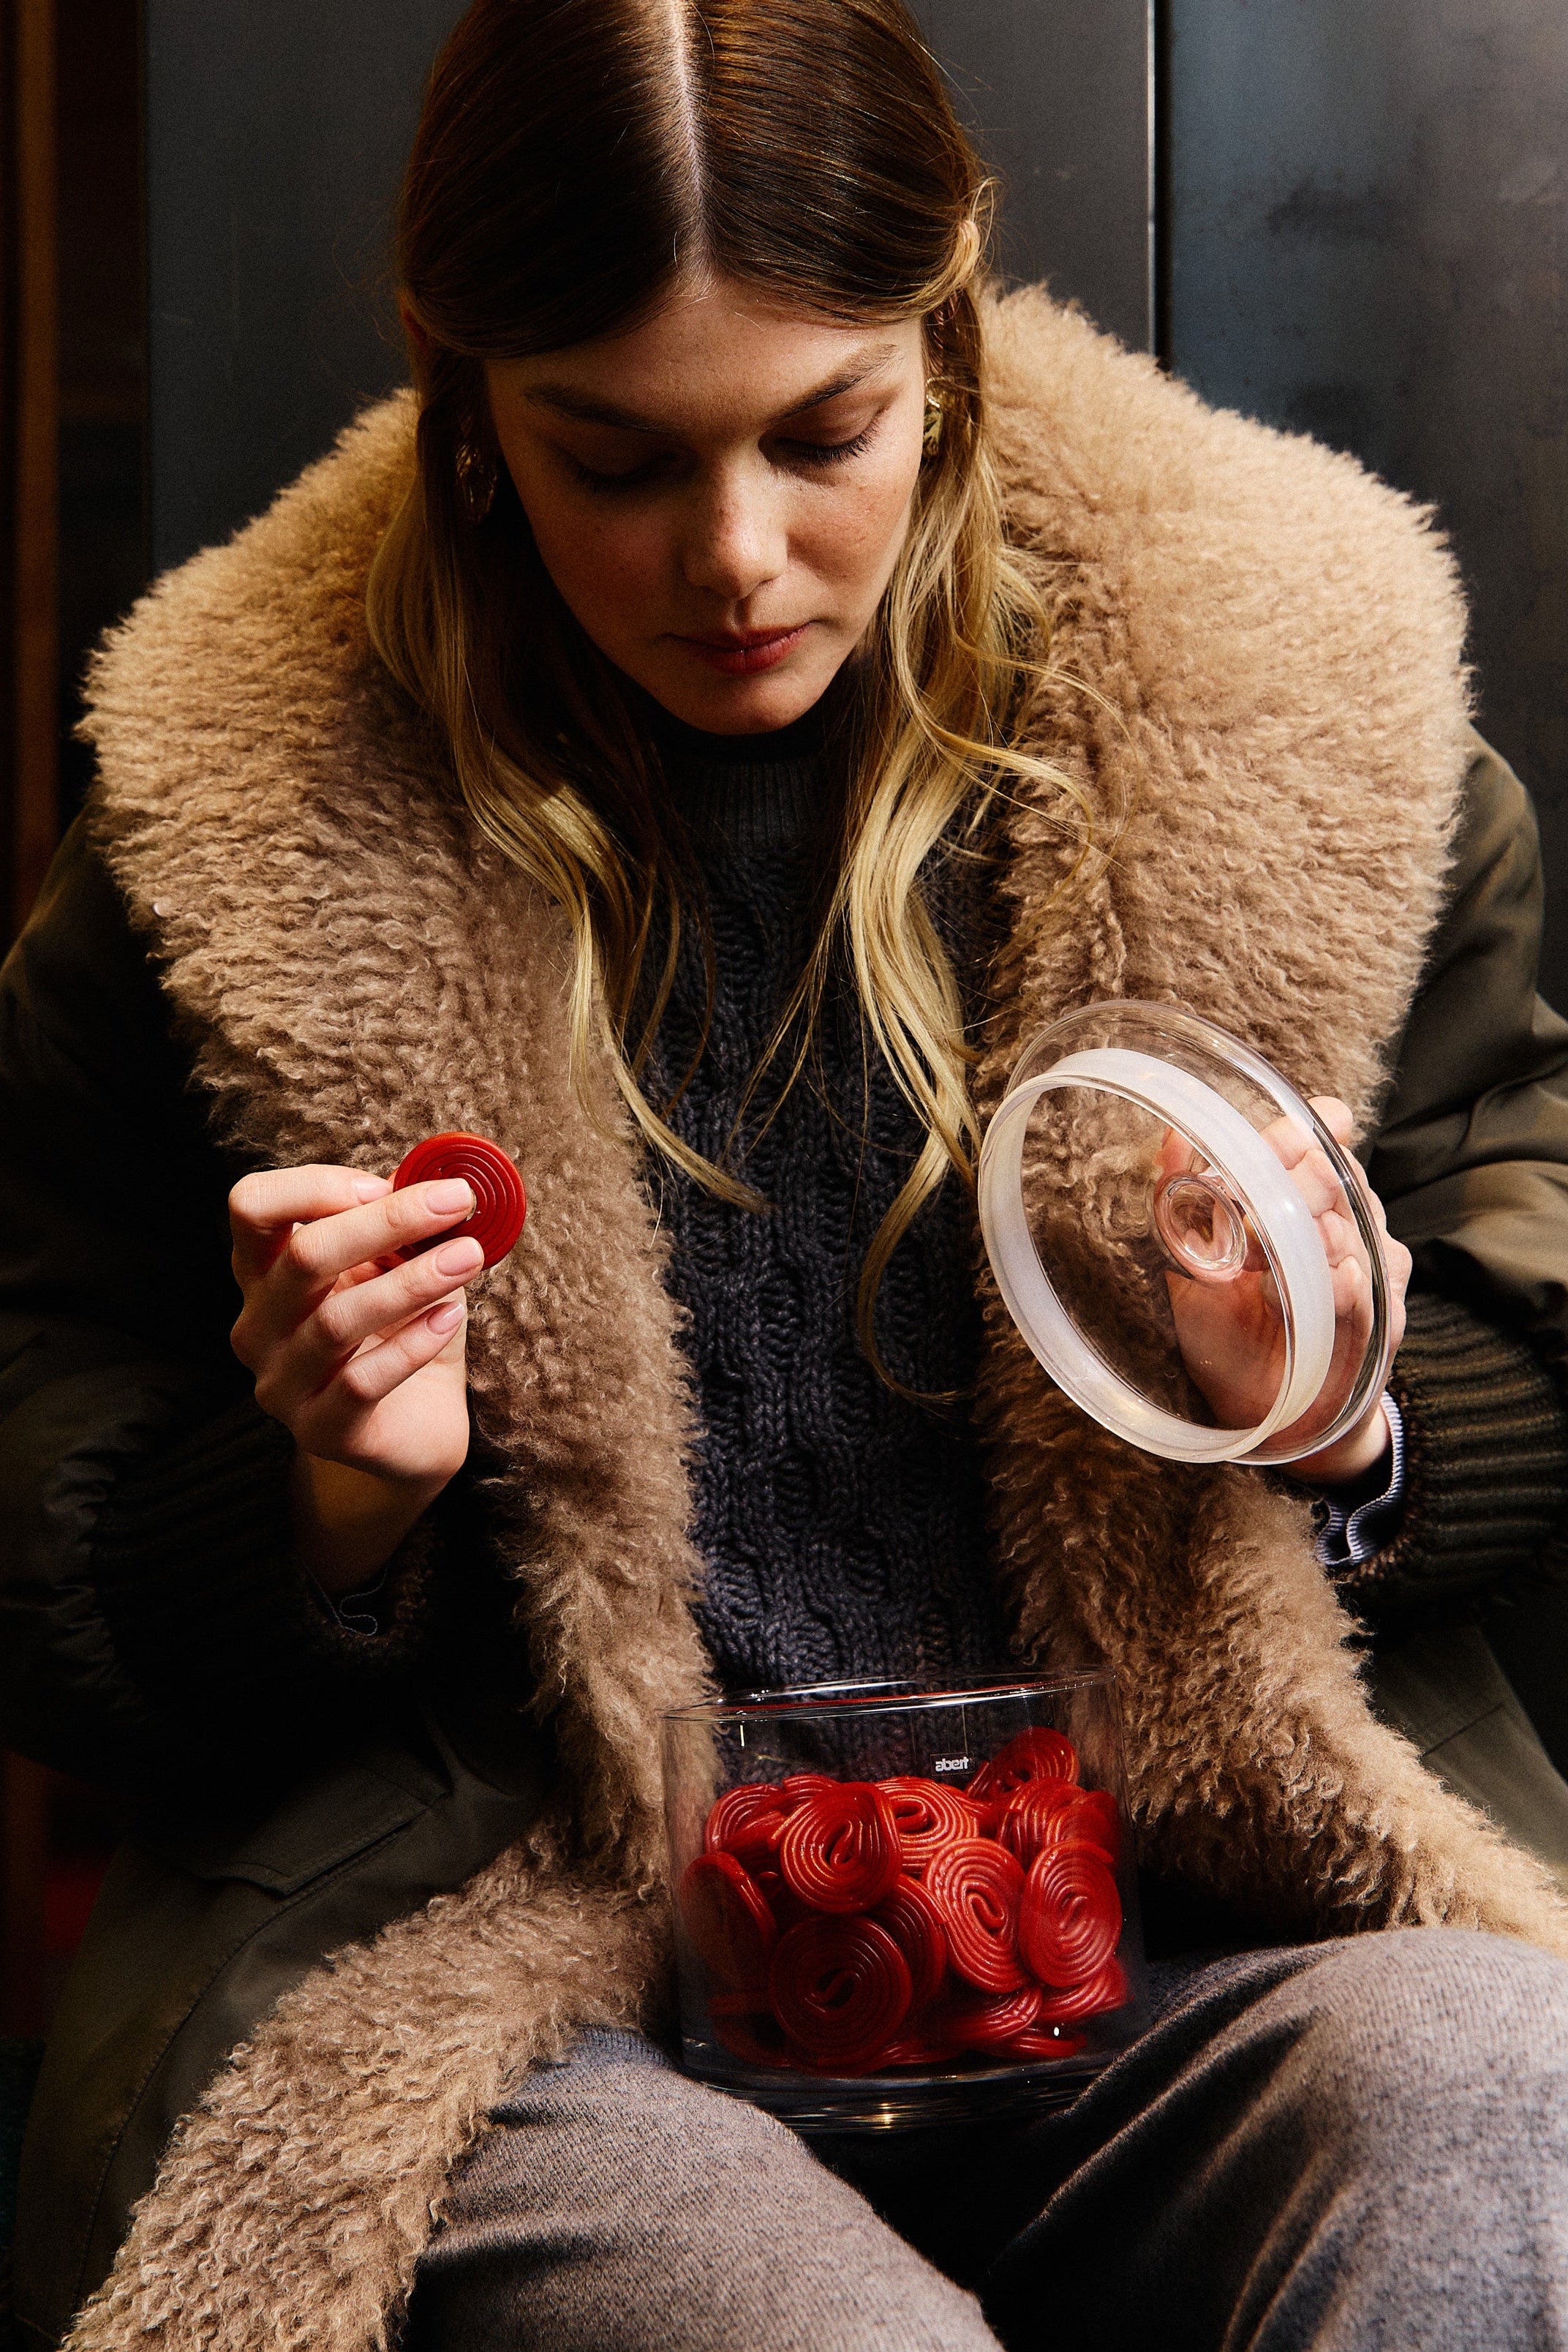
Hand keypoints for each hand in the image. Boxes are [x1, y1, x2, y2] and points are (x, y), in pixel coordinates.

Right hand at [229, 1164, 485, 1590]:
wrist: (417, 1428)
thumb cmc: (403, 1332)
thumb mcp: (399, 1267)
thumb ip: (401, 1227)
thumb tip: (435, 1178)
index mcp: (264, 1272)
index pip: (252, 1207)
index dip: (315, 1186)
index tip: (385, 1184)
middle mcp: (258, 1326)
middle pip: (304, 1256)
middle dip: (388, 1221)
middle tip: (457, 1202)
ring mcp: (282, 1384)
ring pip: (336, 1321)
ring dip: (412, 1280)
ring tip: (468, 1256)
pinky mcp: (320, 1431)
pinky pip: (361, 1382)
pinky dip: (413, 1343)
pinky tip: (452, 1317)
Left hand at [1161, 1098, 1409, 1483]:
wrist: (1263, 1415)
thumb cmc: (1227, 1334)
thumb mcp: (1191, 1263)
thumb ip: (1182, 1200)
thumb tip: (1171, 1137)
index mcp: (1307, 1199)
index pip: (1321, 1137)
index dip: (1295, 1134)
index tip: (1266, 1144)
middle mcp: (1347, 1225)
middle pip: (1338, 1175)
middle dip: (1291, 1183)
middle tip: (1249, 1207)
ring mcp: (1371, 1272)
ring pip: (1353, 1228)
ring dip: (1307, 1236)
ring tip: (1262, 1261)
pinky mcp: (1380, 1324)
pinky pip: (1363, 1289)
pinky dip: (1337, 1285)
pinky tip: (1313, 1287)